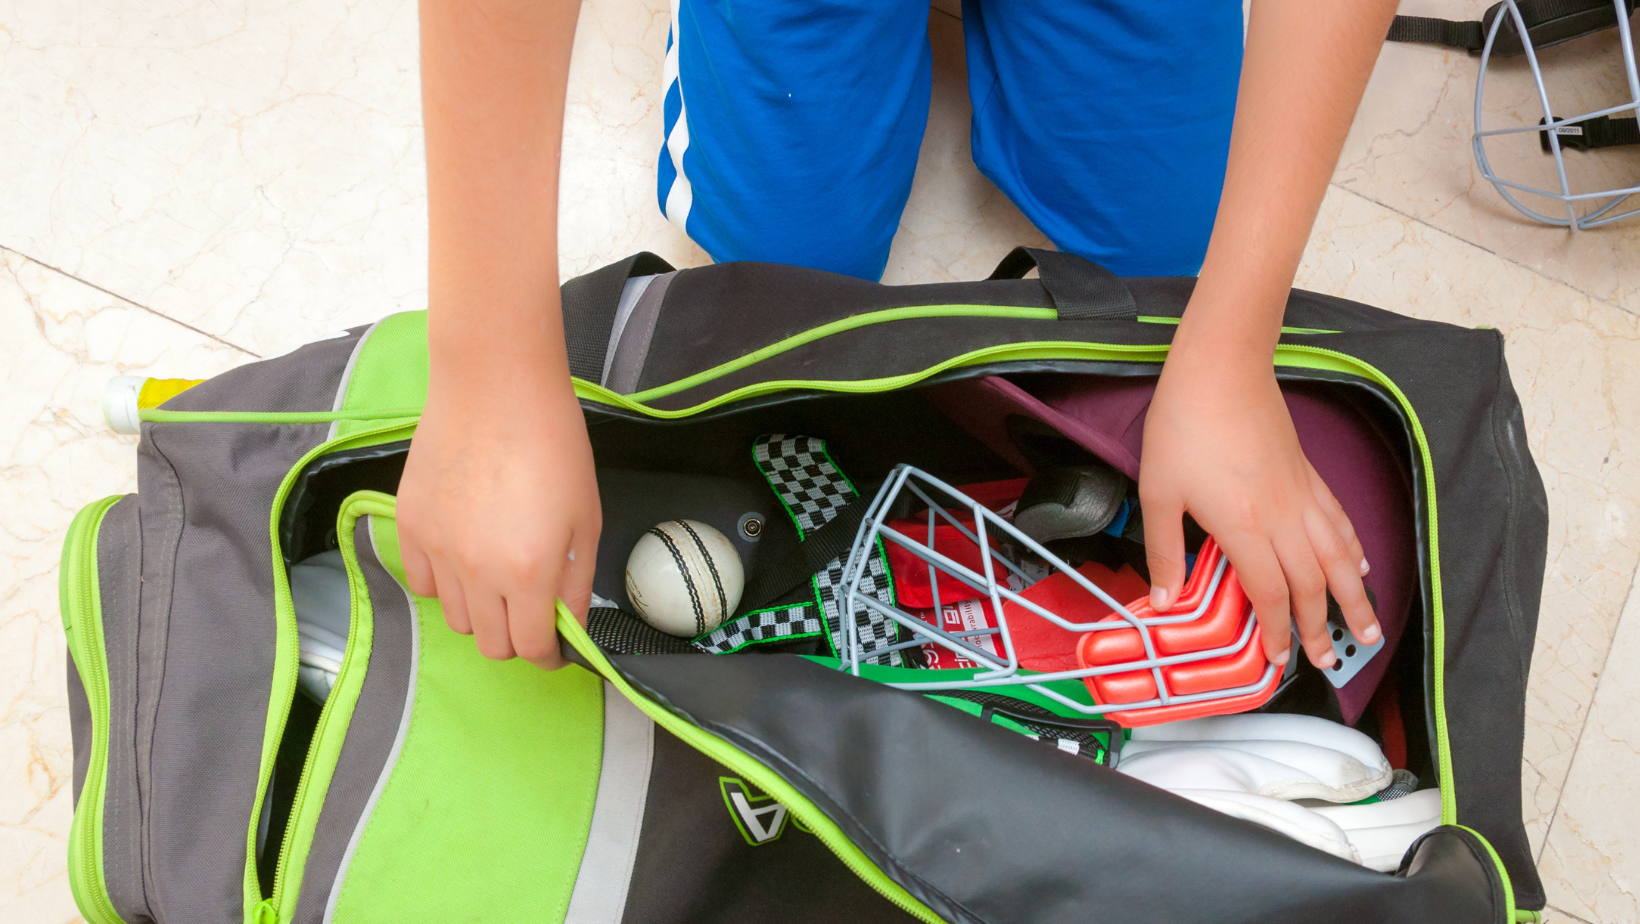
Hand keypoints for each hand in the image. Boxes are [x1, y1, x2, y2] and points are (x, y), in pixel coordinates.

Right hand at [396, 369, 598, 669]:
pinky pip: (424, 584)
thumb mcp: (585, 519)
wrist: (496, 388)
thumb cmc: (554, 446)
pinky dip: (447, 583)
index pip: (533, 649)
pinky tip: (466, 553)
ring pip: (457, 620)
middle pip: (492, 645)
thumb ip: (576, 583)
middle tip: (533, 608)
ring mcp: (437, 551)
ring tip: (500, 572)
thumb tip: (571, 628)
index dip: (551, 655)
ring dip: (483, 611)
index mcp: (529, 572)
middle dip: (518, 637)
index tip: (558, 646)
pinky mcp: (409, 527)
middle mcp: (477, 571)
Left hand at [1139, 336, 1377, 671]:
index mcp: (1244, 528)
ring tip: (1367, 630)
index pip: (1271, 595)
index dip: (1278, 633)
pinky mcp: (1307, 474)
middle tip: (1329, 662)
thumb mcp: (1158, 493)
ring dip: (1353, 598)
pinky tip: (1357, 565)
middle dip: (1322, 628)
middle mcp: (1282, 518)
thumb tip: (1163, 600)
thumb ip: (1164, 550)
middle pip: (1312, 586)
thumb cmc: (1184, 427)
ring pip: (1337, 558)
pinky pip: (1338, 522)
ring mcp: (1301, 495)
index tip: (1278, 660)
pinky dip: (1351, 549)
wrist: (1219, 369)